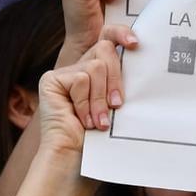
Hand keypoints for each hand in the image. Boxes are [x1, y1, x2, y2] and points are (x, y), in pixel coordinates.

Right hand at [37, 34, 134, 158]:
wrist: (75, 161)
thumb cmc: (100, 141)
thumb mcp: (116, 106)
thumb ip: (121, 83)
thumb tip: (144, 60)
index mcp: (96, 73)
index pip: (108, 40)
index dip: (121, 34)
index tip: (136, 44)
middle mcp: (79, 69)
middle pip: (104, 49)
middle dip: (115, 79)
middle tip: (117, 105)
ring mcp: (63, 74)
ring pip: (95, 66)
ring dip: (100, 99)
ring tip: (98, 122)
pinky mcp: (51, 80)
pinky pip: (80, 79)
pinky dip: (86, 102)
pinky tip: (83, 120)